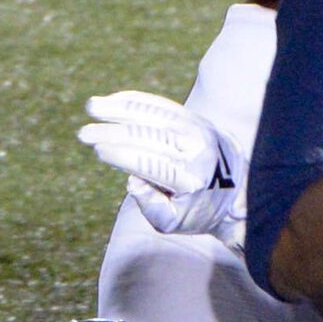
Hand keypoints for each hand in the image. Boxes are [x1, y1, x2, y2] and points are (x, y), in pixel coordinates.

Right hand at [78, 90, 247, 249]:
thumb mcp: (174, 221)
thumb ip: (151, 206)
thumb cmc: (196, 210)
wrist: (239, 190)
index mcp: (191, 178)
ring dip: (121, 108)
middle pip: (149, 136)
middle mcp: (196, 150)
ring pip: (155, 113)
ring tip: (92, 106)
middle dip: (113, 132)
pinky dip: (137, 100)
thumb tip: (131, 180)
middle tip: (83, 133)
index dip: (124, 156)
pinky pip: (163, 104)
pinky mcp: (195, 118)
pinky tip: (114, 100)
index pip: (152, 164)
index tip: (98, 150)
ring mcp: (197, 130)